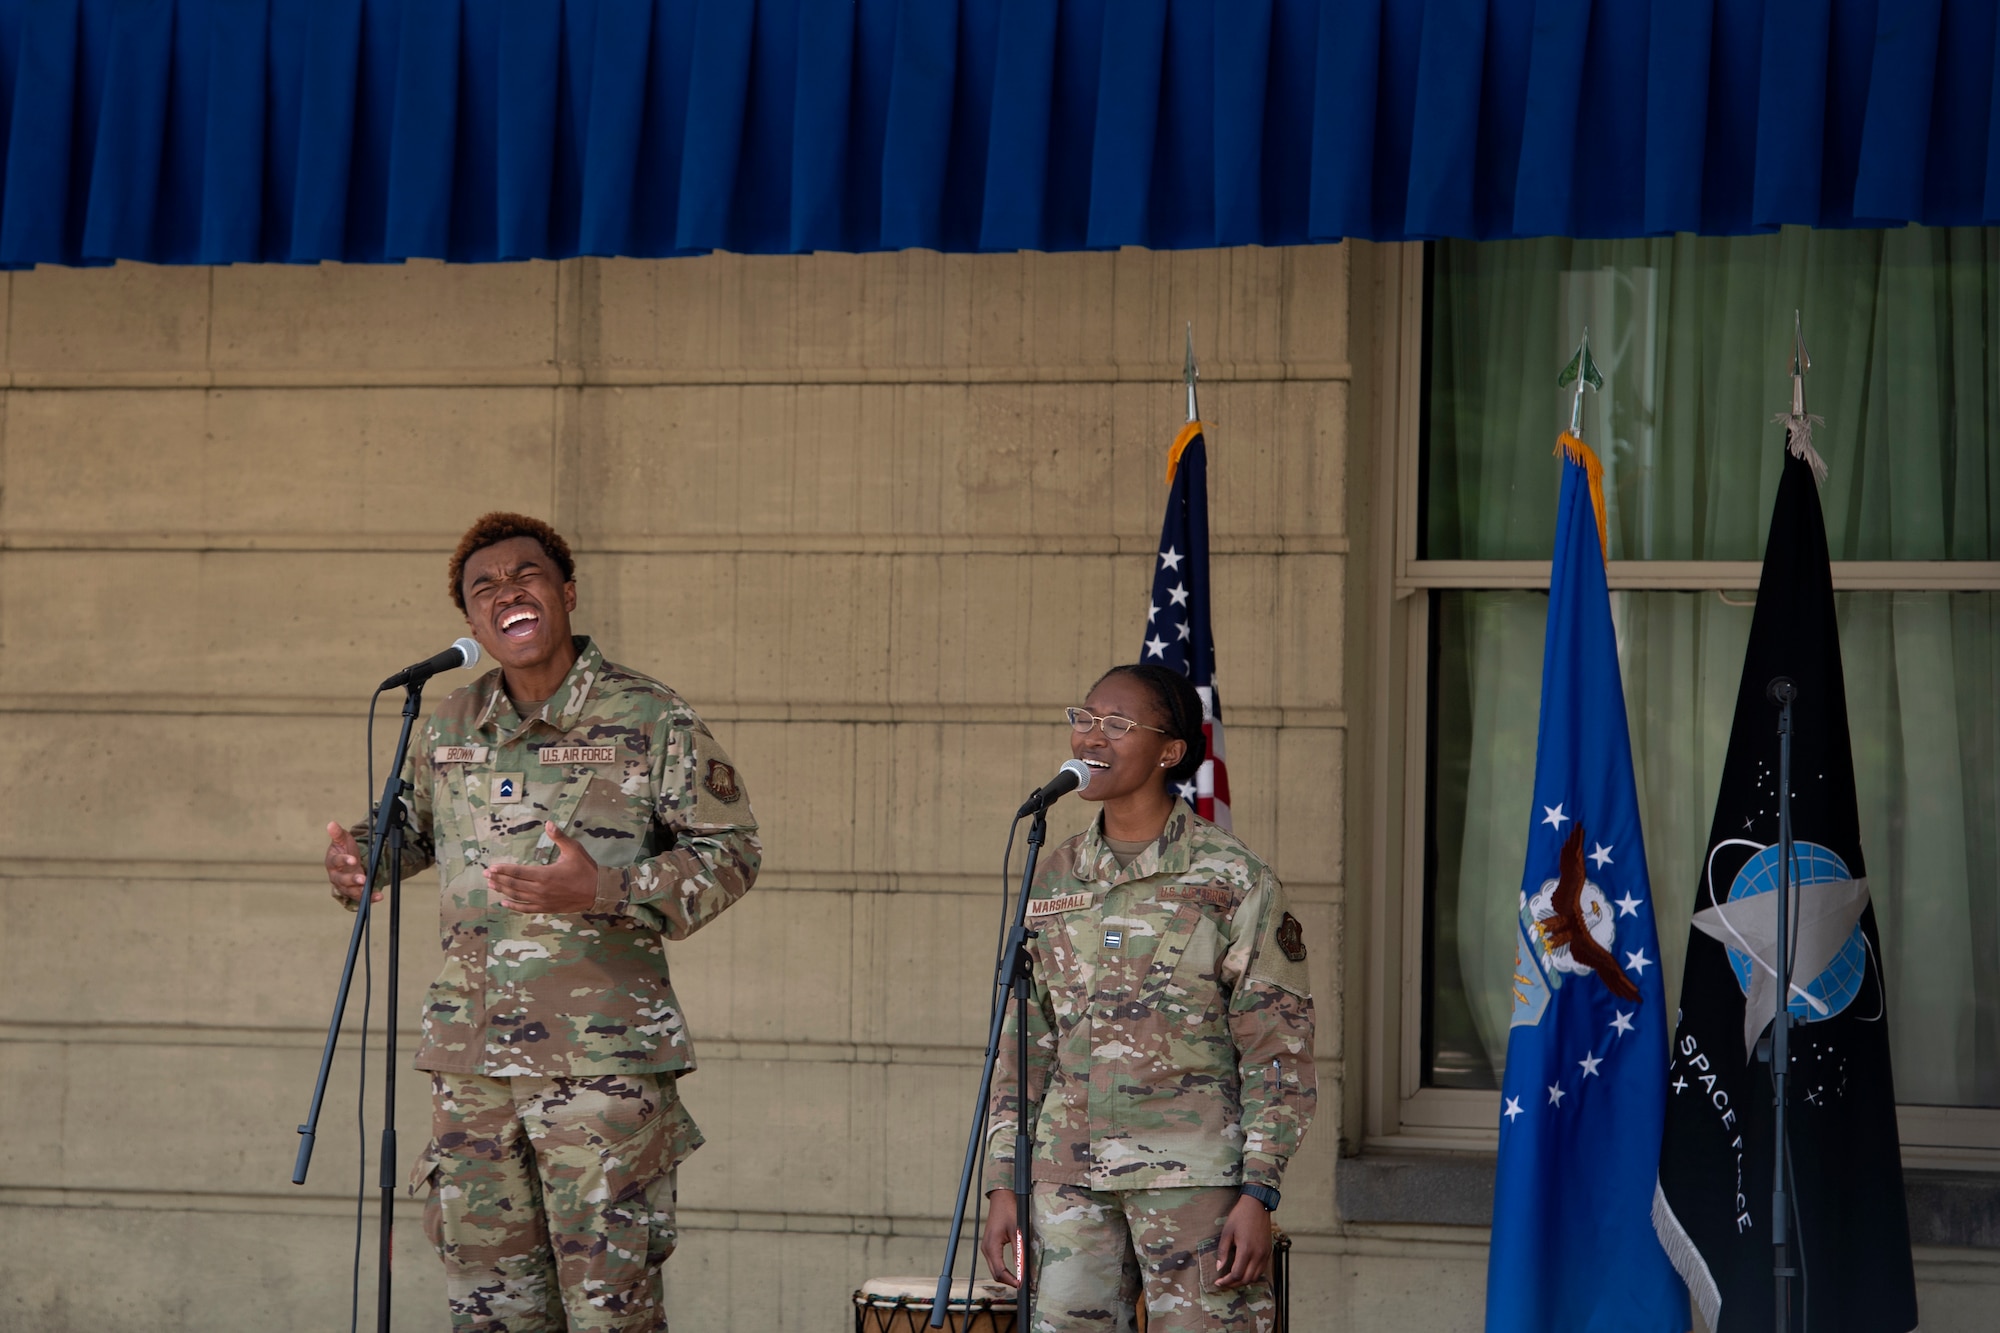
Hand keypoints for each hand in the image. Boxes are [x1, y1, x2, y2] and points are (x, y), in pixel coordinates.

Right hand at [325, 821, 376, 904]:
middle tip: (362, 879)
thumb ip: (338, 833)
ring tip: (370, 889)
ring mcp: (344, 885)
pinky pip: (359, 896)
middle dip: (352, 880)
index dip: (344, 860)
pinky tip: (378, 896)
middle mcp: (336, 876)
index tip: (354, 859)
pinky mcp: (353, 891)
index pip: (336, 861)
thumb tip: (331, 824)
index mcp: (332, 862)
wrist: (347, 861)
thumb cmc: (343, 849)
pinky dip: (369, 898)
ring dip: (360, 891)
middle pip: (342, 880)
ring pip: (350, 890)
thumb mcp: (343, 839)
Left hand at [483, 822, 599, 913]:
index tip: (491, 867)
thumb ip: (559, 837)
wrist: (598, 892)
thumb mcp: (574, 850)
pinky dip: (514, 906)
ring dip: (503, 891)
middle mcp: (541, 889)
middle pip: (514, 884)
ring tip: (491, 885)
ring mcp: (543, 900)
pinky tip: (504, 903)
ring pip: (517, 896)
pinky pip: (526, 908)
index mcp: (545, 874)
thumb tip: (548, 823)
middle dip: (498, 879)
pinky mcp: (547, 907)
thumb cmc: (586, 870)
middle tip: (485, 875)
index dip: (503, 870)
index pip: (518, 872)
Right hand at [980, 1189, 1022, 1287]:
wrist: (1001, 1200)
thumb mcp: (1017, 1232)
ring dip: (1005, 1276)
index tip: (1021, 1284)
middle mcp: (986, 1249)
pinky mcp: (989, 1246)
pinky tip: (1012, 1270)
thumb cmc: (1009, 1212)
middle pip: (995, 1273)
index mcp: (991, 1246)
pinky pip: (994, 1263)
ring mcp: (986, 1248)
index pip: (1000, 1271)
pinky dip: (1003, 1269)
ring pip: (994, 1269)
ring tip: (1019, 1278)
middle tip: (1022, 1284)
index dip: (1011, 1280)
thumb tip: (1024, 1268)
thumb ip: (1019, 1251)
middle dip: (1008, 1281)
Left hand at [1211, 1195, 1272, 1289]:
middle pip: (1247, 1279)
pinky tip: (1244, 1271)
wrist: (1257, 1205)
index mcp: (1246, 1250)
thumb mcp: (1227, 1232)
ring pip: (1255, 1276)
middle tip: (1224, 1283)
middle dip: (1234, 1284)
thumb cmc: (1240, 1216)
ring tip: (1233, 1279)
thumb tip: (1219, 1267)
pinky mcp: (1268, 1251)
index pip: (1237, 1274)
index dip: (1227, 1281)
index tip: (1218, 1282)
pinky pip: (1262, 1269)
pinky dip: (1252, 1274)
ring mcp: (1265, 1254)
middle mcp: (1258, 1254)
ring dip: (1244, 1281)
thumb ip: (1223, 1251)